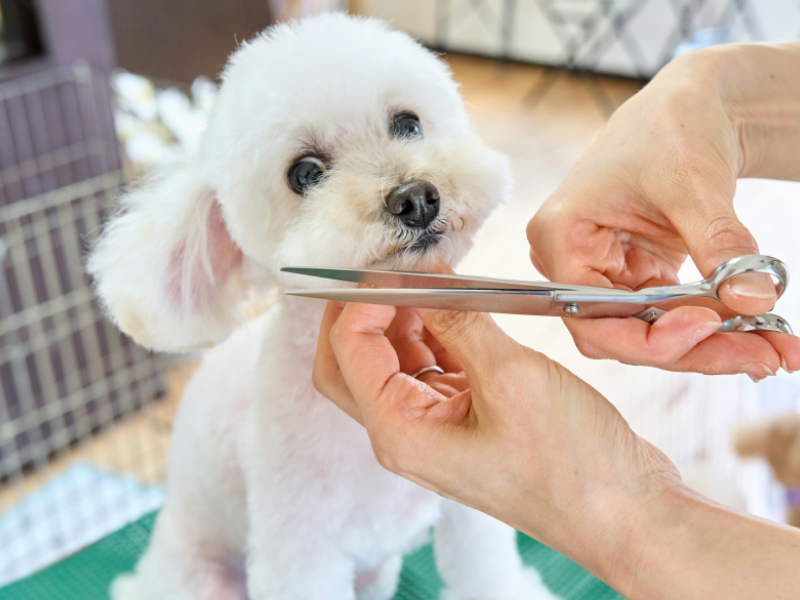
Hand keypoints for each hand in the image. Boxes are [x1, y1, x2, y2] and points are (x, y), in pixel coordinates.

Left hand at [313, 299, 679, 580]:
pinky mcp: (463, 421)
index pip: (348, 351)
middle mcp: (407, 434)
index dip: (362, 301)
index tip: (396, 268)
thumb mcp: (510, 378)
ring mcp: (434, 429)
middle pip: (352, 362)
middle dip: (364, 311)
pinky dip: (438, 335)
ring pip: (393, 362)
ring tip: (436, 282)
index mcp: (400, 432)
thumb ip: (459, 323)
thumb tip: (425, 278)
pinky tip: (461, 310)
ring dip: (404, 319)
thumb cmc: (572, 467)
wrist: (624, 513)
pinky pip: (433, 369)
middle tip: (394, 271)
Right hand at [527, 46, 799, 375]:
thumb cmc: (672, 127)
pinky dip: (713, 327)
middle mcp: (571, 263)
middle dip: (694, 348)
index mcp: (561, 237)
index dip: (648, 335)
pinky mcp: (633, 277)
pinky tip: (757, 333)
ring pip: (650, 333)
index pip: (590, 316)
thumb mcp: (694, 185)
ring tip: (774, 347)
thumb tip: (754, 301)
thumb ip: (720, 244)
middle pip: (623, 333)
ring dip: (711, 345)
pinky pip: (668, 317)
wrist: (690, 107)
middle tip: (764, 355)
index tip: (711, 325)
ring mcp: (602, 273)